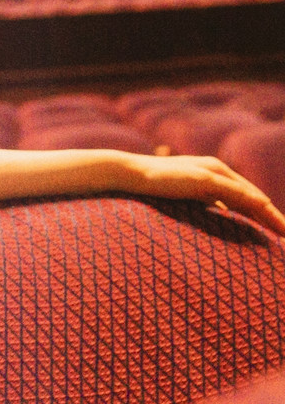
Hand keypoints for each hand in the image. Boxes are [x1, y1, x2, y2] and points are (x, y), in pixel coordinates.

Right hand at [131, 151, 284, 238]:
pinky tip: (265, 211)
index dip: (265, 216)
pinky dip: (252, 203)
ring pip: (250, 195)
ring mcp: (213, 172)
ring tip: (283, 230)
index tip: (278, 233)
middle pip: (254, 197)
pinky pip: (235, 192)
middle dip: (273, 217)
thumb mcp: (187, 195)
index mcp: (215, 175)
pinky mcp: (205, 177)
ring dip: (269, 214)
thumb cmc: (156, 186)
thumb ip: (206, 200)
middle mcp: (219, 170)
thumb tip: (221, 212)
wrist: (133, 173)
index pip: (247, 199)